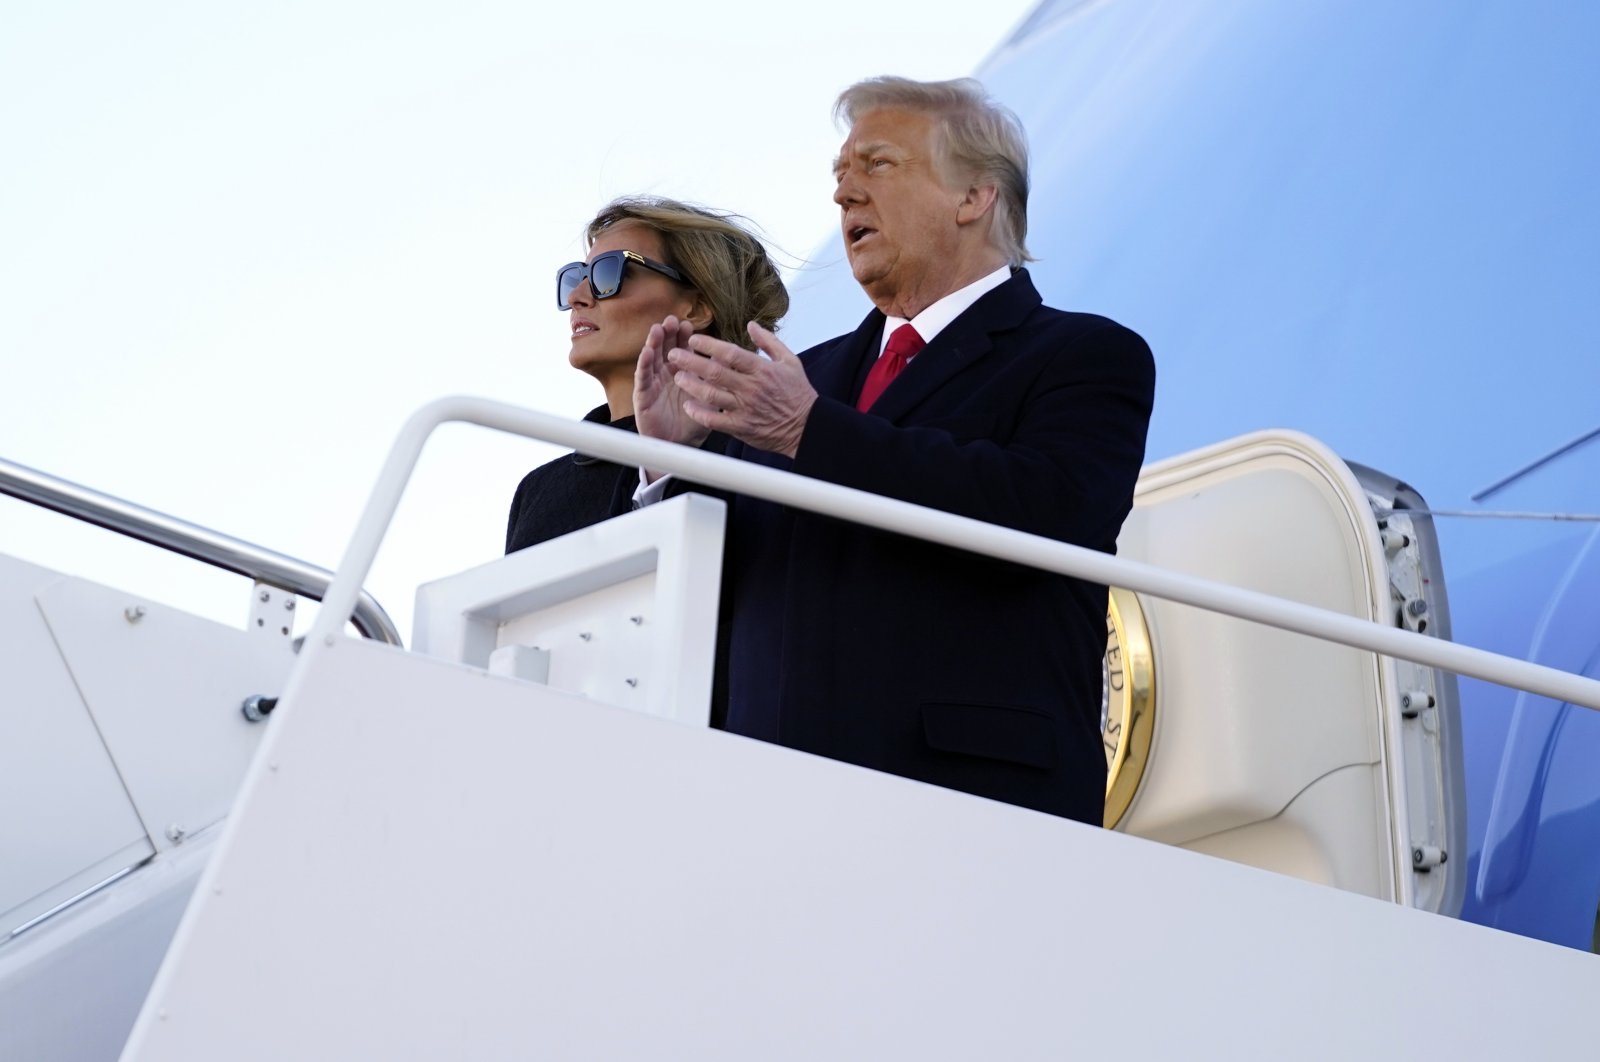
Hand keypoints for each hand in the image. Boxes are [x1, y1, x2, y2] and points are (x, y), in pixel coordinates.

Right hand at [634, 315, 711, 451]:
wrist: (681, 445)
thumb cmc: (694, 420)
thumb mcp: (710, 396)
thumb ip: (717, 377)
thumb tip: (731, 357)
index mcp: (682, 371)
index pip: (683, 349)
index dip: (684, 337)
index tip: (689, 325)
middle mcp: (666, 373)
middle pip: (666, 348)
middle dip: (668, 334)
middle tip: (672, 320)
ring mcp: (653, 383)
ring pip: (652, 358)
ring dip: (653, 343)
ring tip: (657, 329)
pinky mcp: (643, 395)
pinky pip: (642, 378)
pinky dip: (644, 364)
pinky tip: (646, 353)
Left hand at [669, 321, 816, 458]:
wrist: (807, 427)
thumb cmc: (798, 393)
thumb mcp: (789, 360)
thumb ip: (769, 341)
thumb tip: (751, 324)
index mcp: (762, 369)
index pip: (730, 353)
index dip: (708, 345)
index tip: (693, 340)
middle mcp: (751, 388)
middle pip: (714, 372)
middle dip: (690, 362)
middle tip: (674, 355)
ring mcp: (745, 408)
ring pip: (711, 395)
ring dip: (691, 385)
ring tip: (677, 377)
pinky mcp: (741, 427)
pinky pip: (714, 420)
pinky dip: (699, 413)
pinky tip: (688, 405)